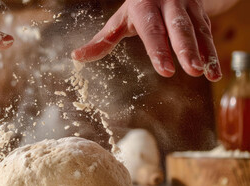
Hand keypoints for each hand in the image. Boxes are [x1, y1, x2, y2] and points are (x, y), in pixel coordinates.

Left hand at [72, 0, 220, 80]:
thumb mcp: (119, 21)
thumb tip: (76, 57)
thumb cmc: (138, 8)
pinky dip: (213, 53)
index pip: (152, 30)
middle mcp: (169, 5)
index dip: (159, 49)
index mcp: (145, 7)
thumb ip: (102, 41)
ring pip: (197, 30)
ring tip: (205, 73)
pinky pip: (209, 33)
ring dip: (203, 52)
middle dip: (186, 50)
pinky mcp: (201, 14)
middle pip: (178, 28)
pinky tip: (215, 72)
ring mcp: (187, 8)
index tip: (165, 70)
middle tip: (192, 70)